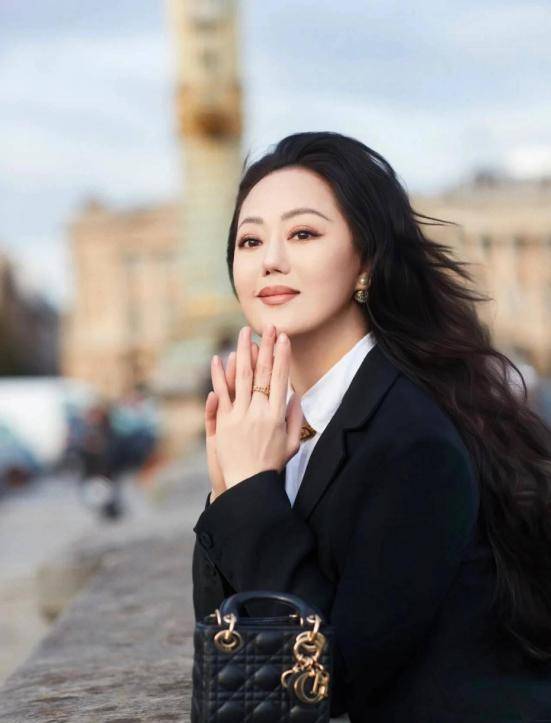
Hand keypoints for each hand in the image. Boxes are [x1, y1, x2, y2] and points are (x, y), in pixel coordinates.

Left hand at [210, 323, 302, 489]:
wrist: (248, 485)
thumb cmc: (271, 465)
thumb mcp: (292, 444)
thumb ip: (295, 418)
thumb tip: (295, 395)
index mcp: (277, 415)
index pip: (281, 378)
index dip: (282, 356)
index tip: (283, 338)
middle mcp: (259, 411)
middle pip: (263, 372)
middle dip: (266, 346)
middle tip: (268, 327)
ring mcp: (239, 415)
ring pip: (242, 377)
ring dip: (244, 352)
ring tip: (245, 333)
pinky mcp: (223, 422)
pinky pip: (221, 393)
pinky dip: (219, 375)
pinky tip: (219, 358)